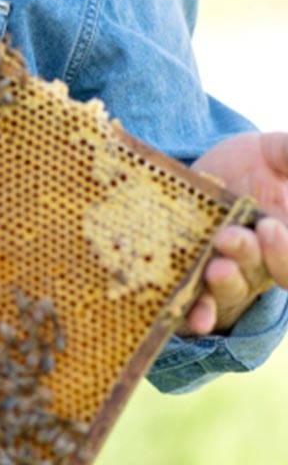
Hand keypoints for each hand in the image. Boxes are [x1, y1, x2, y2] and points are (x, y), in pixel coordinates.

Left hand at [182, 131, 287, 334]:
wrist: (200, 173)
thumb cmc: (252, 164)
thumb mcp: (273, 152)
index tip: (272, 228)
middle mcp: (265, 260)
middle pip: (275, 270)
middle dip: (262, 257)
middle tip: (244, 235)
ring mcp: (231, 270)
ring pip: (236, 286)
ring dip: (229, 281)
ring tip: (217, 266)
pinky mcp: (194, 275)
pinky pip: (201, 303)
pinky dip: (200, 312)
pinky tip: (195, 318)